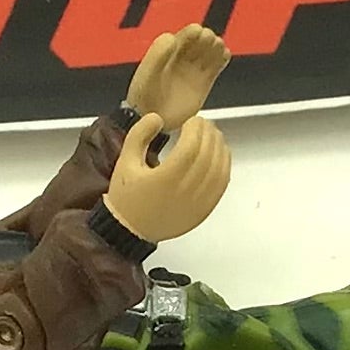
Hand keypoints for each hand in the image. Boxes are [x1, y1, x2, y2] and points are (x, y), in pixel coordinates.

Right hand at [104, 114, 230, 243]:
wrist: (129, 231)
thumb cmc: (126, 197)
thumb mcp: (125, 161)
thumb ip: (139, 134)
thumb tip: (158, 118)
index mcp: (164, 179)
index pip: (191, 147)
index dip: (196, 129)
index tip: (193, 120)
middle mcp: (184, 192)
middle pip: (207, 156)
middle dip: (209, 134)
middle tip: (204, 123)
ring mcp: (197, 204)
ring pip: (219, 170)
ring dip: (219, 148)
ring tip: (213, 135)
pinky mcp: (203, 211)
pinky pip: (221, 186)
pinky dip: (224, 167)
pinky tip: (220, 155)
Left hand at [124, 24, 230, 131]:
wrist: (154, 121)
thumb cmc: (145, 99)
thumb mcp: (146, 76)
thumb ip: (157, 56)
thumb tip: (171, 37)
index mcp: (167, 51)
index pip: (185, 34)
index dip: (193, 31)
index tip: (198, 32)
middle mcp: (182, 58)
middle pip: (200, 40)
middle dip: (207, 38)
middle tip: (210, 41)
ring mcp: (194, 69)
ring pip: (210, 50)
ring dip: (216, 46)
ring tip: (218, 49)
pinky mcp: (205, 81)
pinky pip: (217, 65)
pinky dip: (222, 58)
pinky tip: (224, 57)